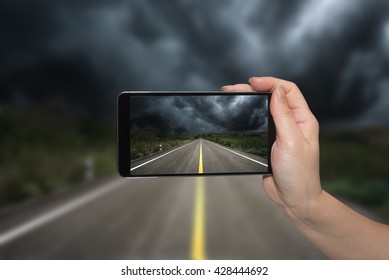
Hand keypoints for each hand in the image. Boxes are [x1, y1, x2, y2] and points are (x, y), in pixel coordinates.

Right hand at [222, 77, 321, 217]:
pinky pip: (259, 123)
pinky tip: (238, 115)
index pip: (288, 91)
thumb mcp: (291, 142)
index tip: (252, 82)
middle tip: (232, 89)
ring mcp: (281, 132)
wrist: (293, 198)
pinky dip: (248, 117)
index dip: (270, 82)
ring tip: (231, 97)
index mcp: (303, 119)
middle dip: (253, 90)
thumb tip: (276, 91)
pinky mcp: (270, 142)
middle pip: (273, 97)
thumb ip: (284, 116)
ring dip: (249, 102)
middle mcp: (293, 123)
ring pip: (264, 109)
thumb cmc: (299, 174)